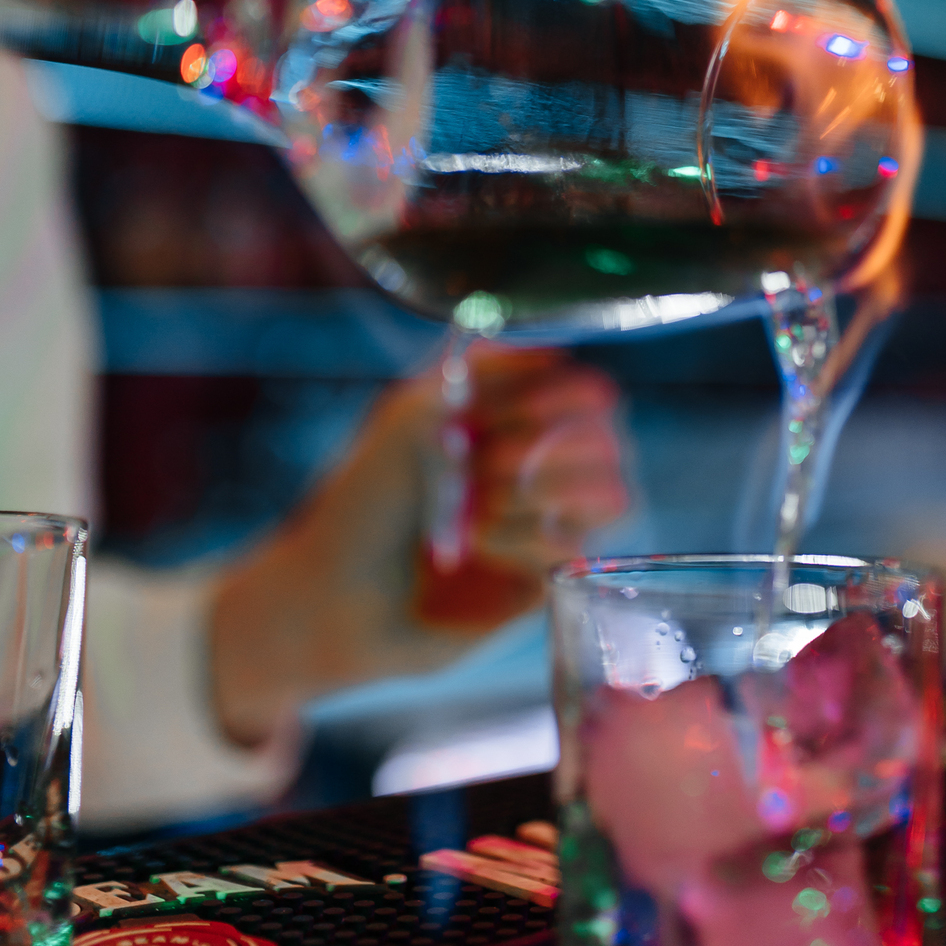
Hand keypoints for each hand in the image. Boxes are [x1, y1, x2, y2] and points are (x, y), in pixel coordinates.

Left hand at [209, 347, 625, 745]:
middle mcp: (536, 472)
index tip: (520, 412)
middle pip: (609, 443)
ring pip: (609, 495)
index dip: (567, 399)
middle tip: (483, 466)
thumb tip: (557, 353)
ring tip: (477, 510)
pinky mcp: (542, 582)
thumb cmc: (361, 502)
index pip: (588, 397)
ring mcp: (543, 528)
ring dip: (538, 493)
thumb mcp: (410, 415)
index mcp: (508, 425)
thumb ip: (484, 373)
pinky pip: (573, 548)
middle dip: (546, 450)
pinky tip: (475, 548)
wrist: (336, 593)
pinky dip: (521, 539)